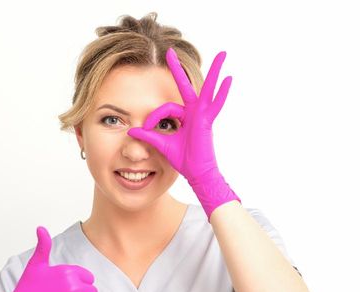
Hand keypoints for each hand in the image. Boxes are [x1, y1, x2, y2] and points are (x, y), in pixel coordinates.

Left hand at [127, 47, 240, 220]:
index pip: (164, 108)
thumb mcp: (161, 144)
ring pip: (207, 88)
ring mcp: (202, 115)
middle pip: (185, 85)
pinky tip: (228, 79)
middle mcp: (193, 112)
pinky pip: (216, 105)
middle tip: (169, 51)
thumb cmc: (183, 160)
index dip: (153, 118)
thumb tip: (131, 130)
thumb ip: (147, 135)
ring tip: (223, 53)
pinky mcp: (207, 121)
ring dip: (214, 71)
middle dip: (177, 68)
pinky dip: (222, 93)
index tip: (146, 129)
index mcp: (183, 116)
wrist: (196, 172)